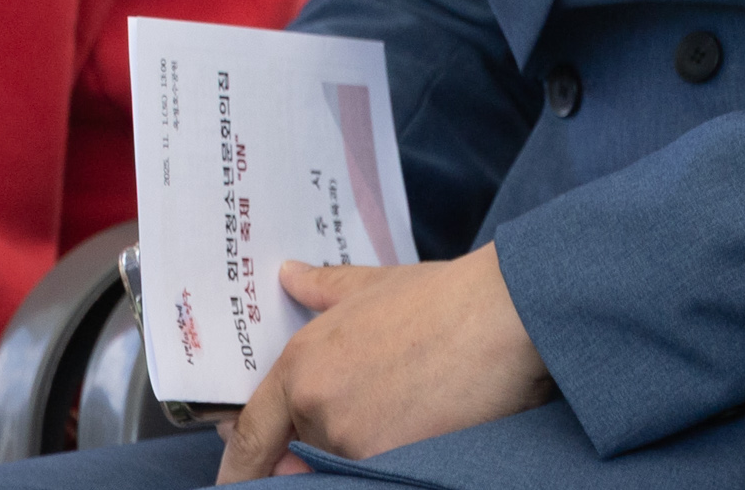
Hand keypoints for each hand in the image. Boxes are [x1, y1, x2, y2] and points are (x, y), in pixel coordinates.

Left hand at [216, 248, 553, 480]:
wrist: (502, 315)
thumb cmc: (445, 297)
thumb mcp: (376, 284)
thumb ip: (323, 287)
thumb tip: (289, 275)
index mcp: (303, 364)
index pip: (251, 432)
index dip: (242, 461)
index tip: (243, 474)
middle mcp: (316, 406)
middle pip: (301, 453)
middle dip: (322, 445)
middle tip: (364, 416)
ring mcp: (350, 439)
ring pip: (343, 463)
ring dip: (364, 448)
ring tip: (407, 410)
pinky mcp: (388, 462)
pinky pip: (376, 473)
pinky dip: (394, 457)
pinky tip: (425, 427)